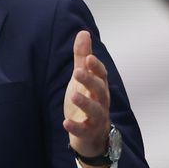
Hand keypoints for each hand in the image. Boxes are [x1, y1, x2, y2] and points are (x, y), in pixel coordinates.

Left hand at [63, 31, 110, 167]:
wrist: (91, 135)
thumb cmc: (87, 100)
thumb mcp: (82, 78)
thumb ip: (82, 56)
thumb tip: (84, 32)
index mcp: (99, 87)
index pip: (102, 75)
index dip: (96, 67)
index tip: (88, 58)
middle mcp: (101, 102)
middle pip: (100, 91)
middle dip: (90, 81)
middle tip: (78, 72)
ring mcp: (96, 119)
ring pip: (96, 111)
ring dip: (85, 103)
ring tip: (74, 95)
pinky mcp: (88, 133)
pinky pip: (84, 131)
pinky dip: (76, 127)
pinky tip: (66, 123)